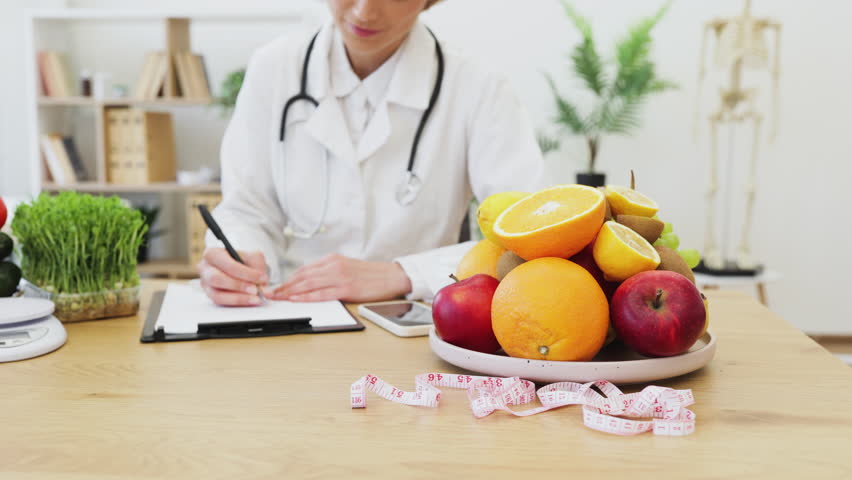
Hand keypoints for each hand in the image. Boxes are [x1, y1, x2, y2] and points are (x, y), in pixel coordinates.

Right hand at [198, 247, 268, 305]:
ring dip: (238, 298)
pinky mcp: (210, 296)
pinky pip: (221, 303)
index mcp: (212, 254)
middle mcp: (205, 269)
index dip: (244, 272)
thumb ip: (260, 270)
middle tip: (255, 290)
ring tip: (255, 299)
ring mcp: (205, 284)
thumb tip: (266, 291)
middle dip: (238, 286)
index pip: (226, 264)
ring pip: (217, 295)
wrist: (237, 266)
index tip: (261, 278)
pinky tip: (249, 301)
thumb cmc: (243, 260)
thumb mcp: (253, 258)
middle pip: (216, 279)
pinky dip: (237, 303)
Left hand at [267, 254, 412, 302]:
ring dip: (290, 291)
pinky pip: (321, 293)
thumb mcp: (347, 267)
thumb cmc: (370, 275)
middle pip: (302, 276)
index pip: (304, 269)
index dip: (288, 279)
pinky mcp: (347, 288)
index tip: (276, 286)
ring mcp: (340, 276)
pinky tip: (296, 299)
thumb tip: (310, 282)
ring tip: (277, 297)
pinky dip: (306, 296)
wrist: (391, 276)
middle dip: (284, 286)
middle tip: (269, 293)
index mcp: (332, 259)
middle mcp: (334, 265)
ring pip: (308, 283)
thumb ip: (329, 272)